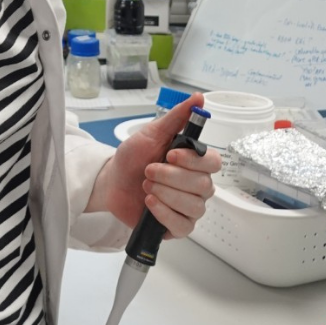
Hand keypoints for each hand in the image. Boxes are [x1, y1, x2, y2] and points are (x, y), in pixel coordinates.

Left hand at [87, 94, 221, 238]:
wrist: (112, 182)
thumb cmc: (133, 158)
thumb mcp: (151, 133)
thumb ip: (176, 117)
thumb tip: (198, 98)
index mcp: (195, 162)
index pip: (214, 163)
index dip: (193, 161)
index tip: (170, 154)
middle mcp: (197, 185)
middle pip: (204, 185)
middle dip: (171, 177)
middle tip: (149, 171)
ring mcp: (189, 207)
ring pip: (195, 206)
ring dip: (167, 194)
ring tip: (146, 187)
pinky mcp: (177, 226)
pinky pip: (184, 226)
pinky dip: (165, 213)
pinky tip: (150, 203)